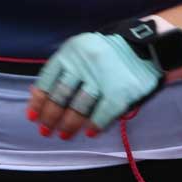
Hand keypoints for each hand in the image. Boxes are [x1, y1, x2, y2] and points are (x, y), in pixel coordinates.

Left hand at [28, 32, 163, 138]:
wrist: (149, 46)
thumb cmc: (110, 52)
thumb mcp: (82, 52)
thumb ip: (62, 70)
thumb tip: (36, 95)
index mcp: (71, 51)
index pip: (47, 80)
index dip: (38, 102)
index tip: (33, 118)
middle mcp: (84, 63)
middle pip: (60, 96)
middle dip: (51, 117)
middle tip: (46, 131)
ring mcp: (102, 78)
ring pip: (78, 108)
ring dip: (69, 125)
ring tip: (64, 134)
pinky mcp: (119, 92)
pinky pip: (102, 114)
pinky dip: (94, 125)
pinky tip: (89, 132)